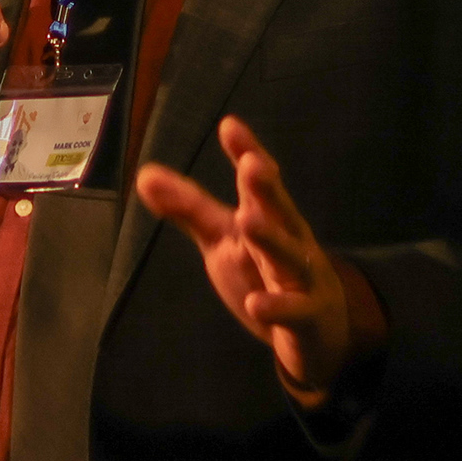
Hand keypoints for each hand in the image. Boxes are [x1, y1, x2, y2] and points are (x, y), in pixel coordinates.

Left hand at [134, 116, 384, 407]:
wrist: (317, 334)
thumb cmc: (266, 274)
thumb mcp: (223, 240)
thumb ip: (189, 209)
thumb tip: (144, 175)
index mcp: (270, 218)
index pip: (258, 184)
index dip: (247, 154)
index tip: (230, 126)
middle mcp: (291, 241)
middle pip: (279, 211)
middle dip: (265, 188)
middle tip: (251, 164)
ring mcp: (304, 279)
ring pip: (290, 256)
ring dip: (272, 239)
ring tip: (249, 222)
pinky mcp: (308, 318)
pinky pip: (294, 312)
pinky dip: (277, 307)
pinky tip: (256, 303)